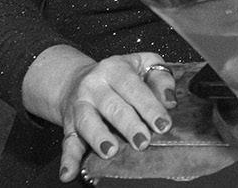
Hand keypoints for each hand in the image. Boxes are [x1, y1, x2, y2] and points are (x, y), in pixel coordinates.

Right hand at [24, 46, 176, 182]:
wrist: (76, 79)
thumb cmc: (118, 75)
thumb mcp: (142, 64)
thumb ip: (160, 77)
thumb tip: (169, 100)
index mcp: (115, 69)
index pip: (134, 88)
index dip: (149, 107)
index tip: (163, 125)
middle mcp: (94, 86)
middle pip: (112, 106)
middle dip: (128, 125)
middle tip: (143, 142)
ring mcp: (79, 106)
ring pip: (88, 122)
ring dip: (99, 138)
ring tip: (111, 151)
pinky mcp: (69, 125)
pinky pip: (68, 143)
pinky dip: (68, 159)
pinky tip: (70, 172)